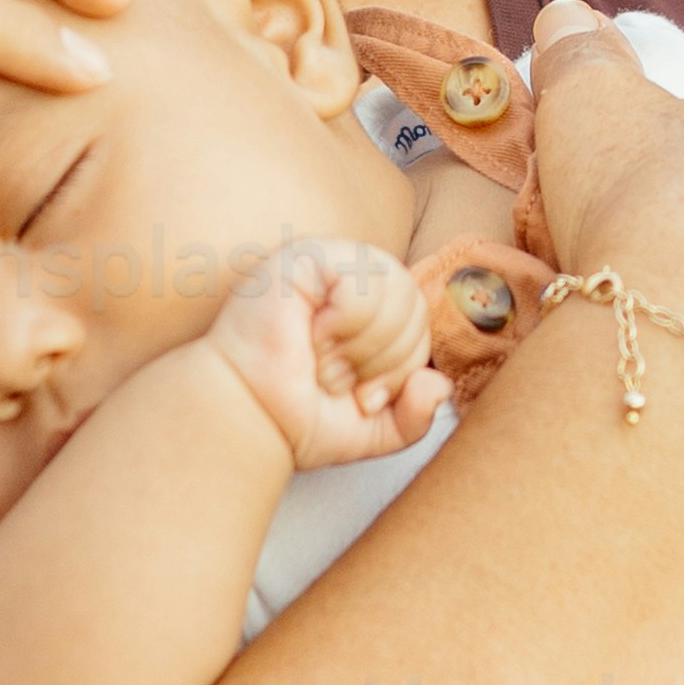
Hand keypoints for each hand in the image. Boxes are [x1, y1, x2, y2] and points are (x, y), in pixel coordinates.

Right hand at [206, 241, 450, 470]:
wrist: (245, 418)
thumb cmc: (296, 416)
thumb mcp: (373, 428)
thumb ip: (416, 415)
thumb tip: (438, 384)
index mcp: (370, 302)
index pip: (421, 319)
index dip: (404, 366)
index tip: (362, 397)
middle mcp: (351, 272)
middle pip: (414, 302)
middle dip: (385, 359)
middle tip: (337, 382)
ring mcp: (328, 259)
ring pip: (395, 288)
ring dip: (362, 346)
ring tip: (322, 362)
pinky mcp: (305, 256)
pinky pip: (362, 281)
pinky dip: (345, 324)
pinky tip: (314, 338)